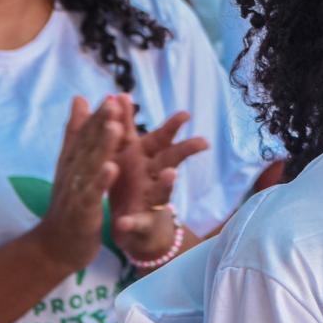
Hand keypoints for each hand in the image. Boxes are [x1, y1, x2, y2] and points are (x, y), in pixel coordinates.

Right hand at [32, 96, 122, 271]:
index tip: (111, 96)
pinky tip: (112, 168)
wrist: (56, 245)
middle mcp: (72, 172)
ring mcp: (76, 191)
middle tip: (112, 102)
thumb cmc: (69, 203)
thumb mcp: (72, 166)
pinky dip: (101, 180)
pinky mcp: (82, 210)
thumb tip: (78, 99)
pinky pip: (93, 193)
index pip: (84, 135)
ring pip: (90, 166)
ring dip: (102, 147)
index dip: (97, 116)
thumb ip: (75, 133)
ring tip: (115, 128)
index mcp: (72, 161)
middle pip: (86, 145)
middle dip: (100, 124)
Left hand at [107, 95, 208, 259]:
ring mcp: (149, 202)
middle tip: (203, 142)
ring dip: (166, 184)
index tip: (186, 115)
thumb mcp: (126, 153)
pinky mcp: (139, 224)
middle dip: (185, 151)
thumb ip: (123, 126)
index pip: (161, 139)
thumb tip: (120, 94)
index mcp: (146, 159)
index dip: (172, 127)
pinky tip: (124, 223)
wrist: (132, 227)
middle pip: (172, 162)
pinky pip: (135, 224)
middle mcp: (153, 178)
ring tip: (171, 176)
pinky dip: (130, 224)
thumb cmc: (131, 183)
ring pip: (162, 191)